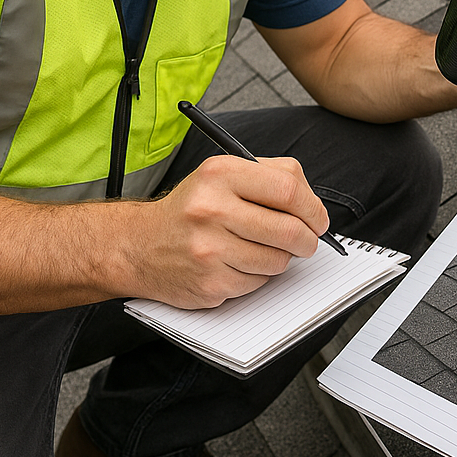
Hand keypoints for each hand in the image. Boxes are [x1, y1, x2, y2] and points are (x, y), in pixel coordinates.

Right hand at [135, 155, 329, 308]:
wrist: (138, 244)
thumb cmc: (191, 209)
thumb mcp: (223, 175)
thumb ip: (269, 177)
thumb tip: (312, 204)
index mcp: (221, 173)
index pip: (288, 188)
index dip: (313, 208)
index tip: (318, 219)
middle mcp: (212, 208)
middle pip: (289, 229)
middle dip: (308, 239)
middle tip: (308, 241)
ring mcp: (209, 248)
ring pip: (277, 260)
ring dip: (281, 258)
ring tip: (263, 249)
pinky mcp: (209, 282)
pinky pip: (258, 282)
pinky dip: (258, 275)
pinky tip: (239, 263)